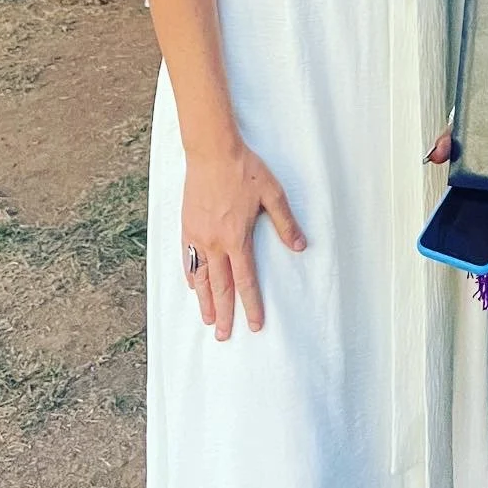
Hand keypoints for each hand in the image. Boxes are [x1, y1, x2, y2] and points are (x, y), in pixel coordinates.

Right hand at [182, 144, 304, 339]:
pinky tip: (192, 286)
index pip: (246, 280)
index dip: (251, 305)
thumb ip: (286, 222)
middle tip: (224, 336)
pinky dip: (190, 276)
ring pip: (200, 277)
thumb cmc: (244, 169)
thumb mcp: (273, 193)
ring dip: (204, 301)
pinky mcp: (186, 226)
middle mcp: (215, 243)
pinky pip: (187, 258)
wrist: (211, 151)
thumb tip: (301, 247)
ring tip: (207, 320)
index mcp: (237, 238)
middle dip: (224, 313)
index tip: (254, 325)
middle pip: (220, 286)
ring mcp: (198, 236)